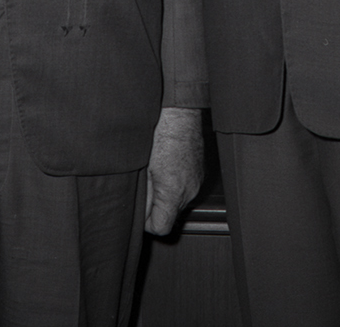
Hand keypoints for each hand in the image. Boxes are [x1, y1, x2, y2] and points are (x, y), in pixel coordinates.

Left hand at [145, 106, 203, 234]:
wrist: (178, 111)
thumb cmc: (159, 133)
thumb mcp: (143, 168)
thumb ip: (143, 195)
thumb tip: (140, 213)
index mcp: (174, 192)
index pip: (161, 227)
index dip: (147, 221)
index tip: (140, 209)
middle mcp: (190, 191)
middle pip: (170, 215)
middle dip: (156, 205)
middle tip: (145, 184)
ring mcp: (197, 181)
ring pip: (177, 201)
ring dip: (165, 193)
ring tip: (155, 171)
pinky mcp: (199, 172)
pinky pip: (185, 187)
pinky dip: (174, 182)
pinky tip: (165, 165)